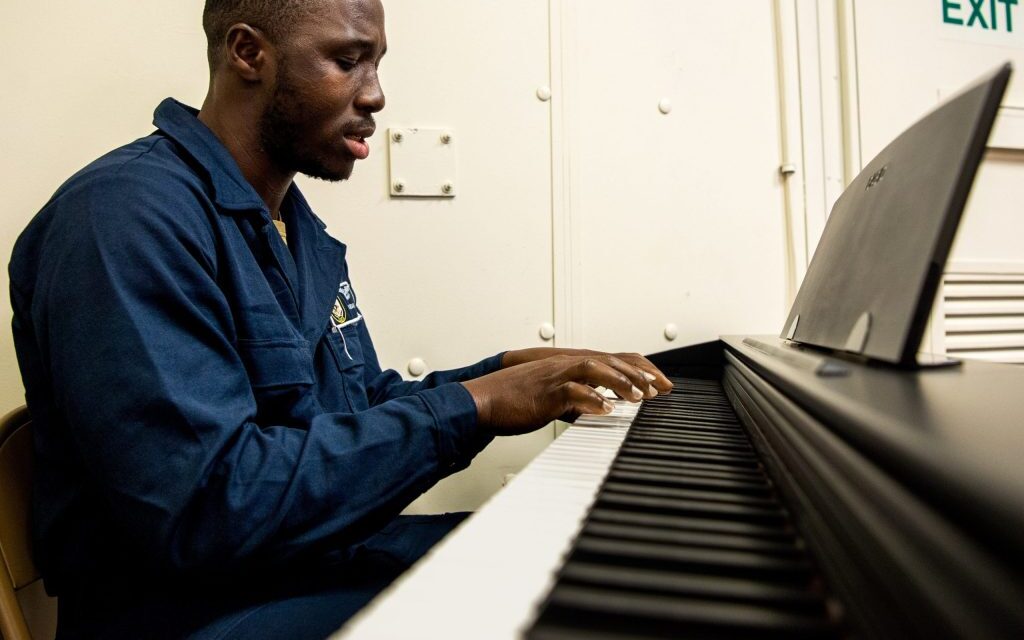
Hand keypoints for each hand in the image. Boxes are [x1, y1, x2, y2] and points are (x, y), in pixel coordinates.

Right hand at [501, 348, 672, 397]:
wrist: (482, 399)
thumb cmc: (512, 399)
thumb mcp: (551, 398)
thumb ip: (574, 401)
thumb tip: (594, 409)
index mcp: (569, 365)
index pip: (613, 360)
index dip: (640, 370)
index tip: (661, 383)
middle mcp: (565, 365)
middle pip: (610, 361)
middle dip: (639, 374)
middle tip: (661, 388)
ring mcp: (555, 376)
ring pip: (594, 368)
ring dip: (619, 381)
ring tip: (639, 396)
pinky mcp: (545, 392)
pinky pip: (572, 391)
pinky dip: (592, 399)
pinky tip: (607, 409)